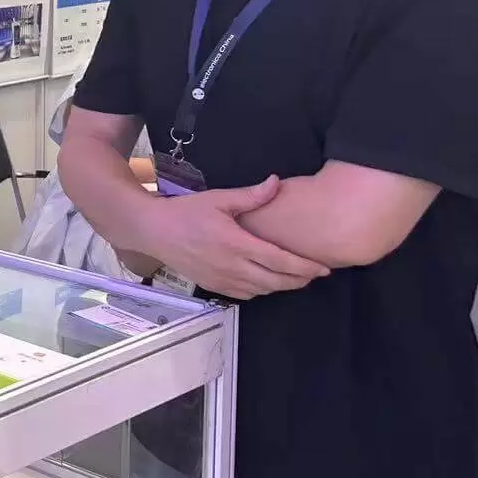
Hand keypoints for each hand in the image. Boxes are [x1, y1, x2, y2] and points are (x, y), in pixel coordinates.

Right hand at [138, 177, 330, 299]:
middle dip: (300, 280)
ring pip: (262, 290)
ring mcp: (221, 279)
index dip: (304, 267)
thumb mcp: (218, 198)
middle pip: (276, 281)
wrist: (154, 231)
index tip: (323, 268)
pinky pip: (245, 295)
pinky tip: (266, 281)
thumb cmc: (186, 212)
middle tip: (315, 274)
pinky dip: (261, 291)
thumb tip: (277, 182)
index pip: (279, 260)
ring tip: (295, 278)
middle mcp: (231, 266)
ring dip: (282, 286)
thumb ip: (251, 196)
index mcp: (236, 243)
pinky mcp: (213, 286)